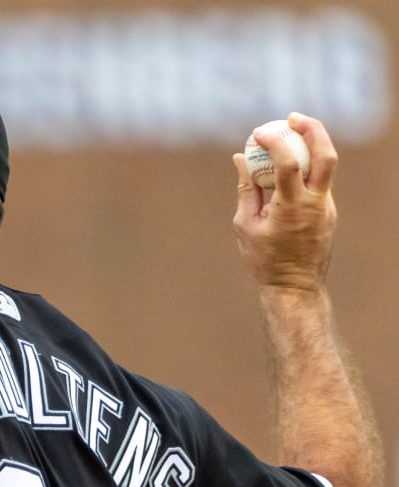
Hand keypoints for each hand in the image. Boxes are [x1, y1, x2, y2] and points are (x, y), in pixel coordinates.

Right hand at [232, 112, 337, 294]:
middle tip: (292, 118)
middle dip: (312, 129)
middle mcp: (316, 203)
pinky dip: (305, 169)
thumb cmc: (264, 259)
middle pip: (326, 154)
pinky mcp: (328, 210)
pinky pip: (318, 182)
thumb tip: (241, 158)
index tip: (258, 133)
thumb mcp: (246, 224)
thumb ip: (246, 189)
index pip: (288, 163)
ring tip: (290, 136)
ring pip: (326, 165)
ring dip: (310, 146)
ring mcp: (327, 206)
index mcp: (292, 207)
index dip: (274, 142)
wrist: (295, 286)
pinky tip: (288, 170)